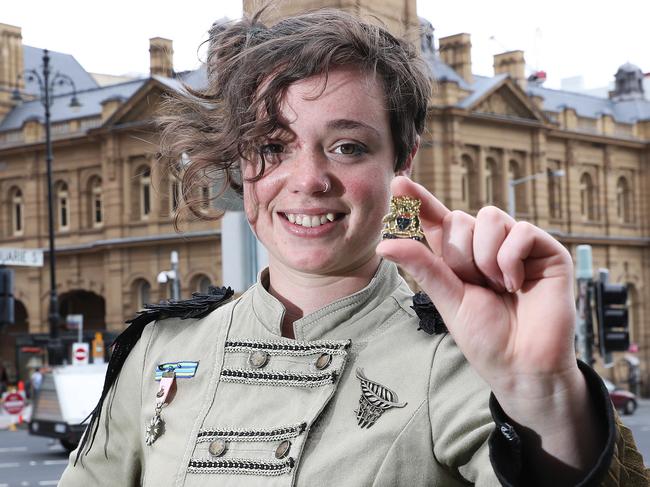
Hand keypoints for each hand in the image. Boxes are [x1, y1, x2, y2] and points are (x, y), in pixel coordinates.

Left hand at [376, 176, 579, 402]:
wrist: (521, 365)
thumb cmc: (484, 336)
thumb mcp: (447, 298)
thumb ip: (422, 266)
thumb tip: (384, 243)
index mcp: (459, 256)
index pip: (437, 220)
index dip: (419, 201)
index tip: (400, 183)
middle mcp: (486, 245)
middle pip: (460, 218)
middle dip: (460, 256)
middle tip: (476, 286)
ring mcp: (517, 245)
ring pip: (489, 218)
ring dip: (485, 257)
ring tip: (498, 287)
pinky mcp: (545, 249)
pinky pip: (519, 230)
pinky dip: (510, 258)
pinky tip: (515, 284)